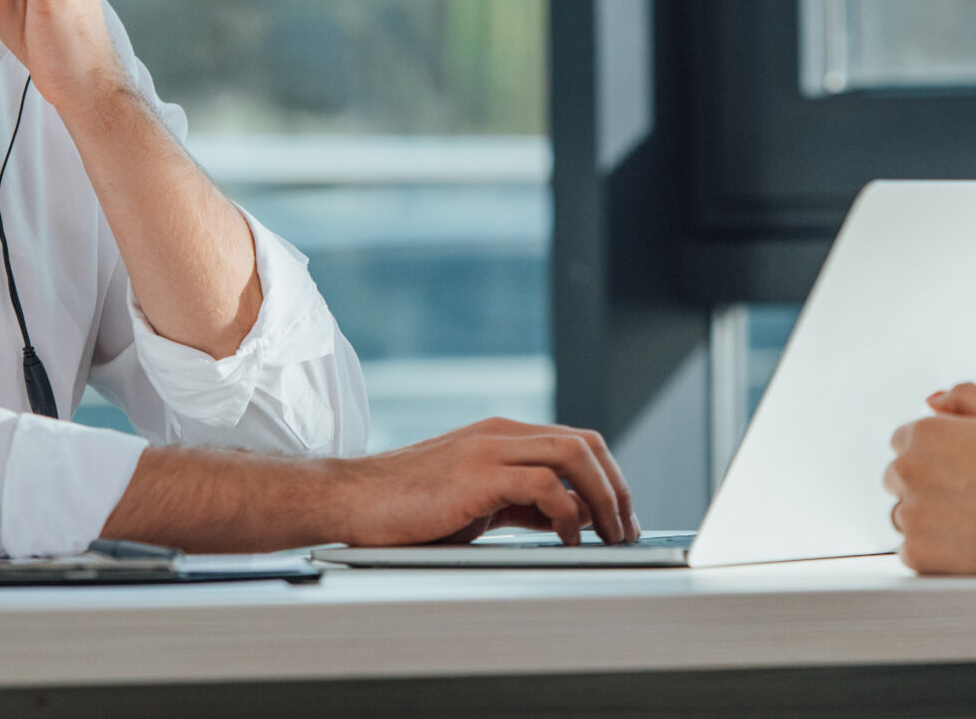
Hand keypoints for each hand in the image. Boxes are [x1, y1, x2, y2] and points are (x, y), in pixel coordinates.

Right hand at [325, 418, 638, 547]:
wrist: (348, 500)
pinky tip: (569, 539)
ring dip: (603, 497)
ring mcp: (488, 450)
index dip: (609, 479)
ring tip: (610, 535)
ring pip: (573, 455)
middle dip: (617, 487)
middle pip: (586, 443)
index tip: (622, 517)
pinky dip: (568, 512)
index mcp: (502, 437)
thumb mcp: (476, 503)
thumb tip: (572, 518)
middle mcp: (500, 435)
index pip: (577, 444)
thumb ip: (521, 503)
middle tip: (626, 530)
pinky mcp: (476, 475)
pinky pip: (543, 484)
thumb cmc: (404, 508)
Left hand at [884, 382, 975, 574]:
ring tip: (965, 521)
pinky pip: (910, 550)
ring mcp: (910, 514)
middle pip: (897, 478)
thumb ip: (963, 396)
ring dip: (924, 518)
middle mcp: (906, 472)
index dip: (929, 453)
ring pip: (903, 515)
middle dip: (922, 483)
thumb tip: (932, 400)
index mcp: (921, 434)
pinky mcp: (917, 552)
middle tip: (963, 494)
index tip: (955, 467)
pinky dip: (930, 550)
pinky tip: (961, 544)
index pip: (901, 441)